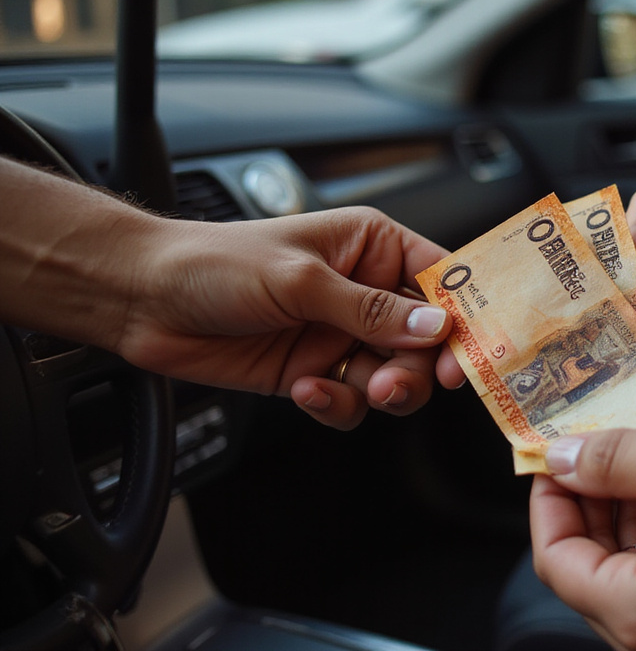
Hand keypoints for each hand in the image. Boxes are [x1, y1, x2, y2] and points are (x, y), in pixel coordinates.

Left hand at [117, 206, 465, 428]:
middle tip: (400, 384)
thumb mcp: (300, 281)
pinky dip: (337, 405)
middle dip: (418, 367)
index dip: (466, 315)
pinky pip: (351, 401)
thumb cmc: (215, 263)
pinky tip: (305, 391)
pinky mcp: (315, 372)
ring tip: (358, 389)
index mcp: (371, 246)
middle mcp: (364, 290)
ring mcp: (340, 334)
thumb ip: (370, 310)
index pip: (441, 279)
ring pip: (395, 377)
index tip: (474, 351)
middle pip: (426, 340)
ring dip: (382, 390)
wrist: (143, 299)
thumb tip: (435, 327)